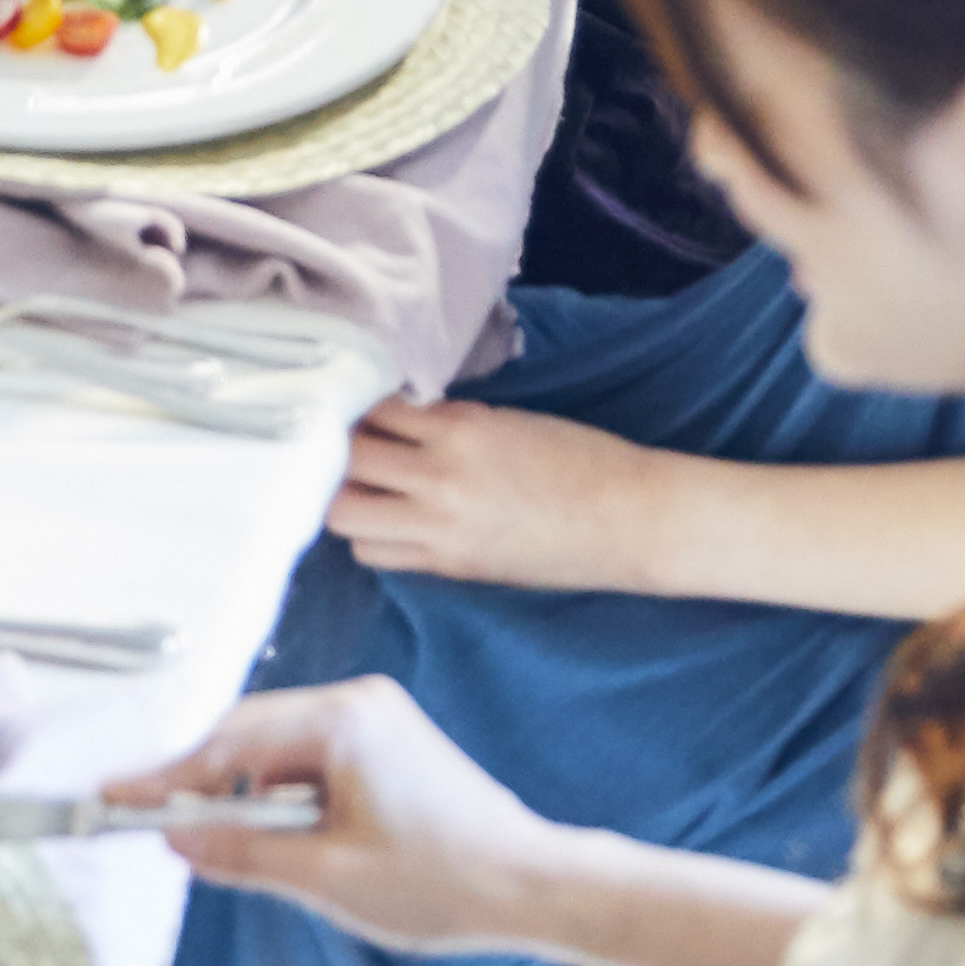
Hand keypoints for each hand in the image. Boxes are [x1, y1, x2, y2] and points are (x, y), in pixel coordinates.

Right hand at [104, 676, 570, 962]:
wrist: (532, 886)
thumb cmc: (441, 882)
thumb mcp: (326, 878)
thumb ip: (243, 853)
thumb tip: (177, 840)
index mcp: (343, 721)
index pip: (229, 740)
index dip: (168, 775)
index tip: (117, 795)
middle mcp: (358, 701)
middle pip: (250, 732)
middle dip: (201, 781)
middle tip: (149, 821)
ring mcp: (377, 717)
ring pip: (279, 747)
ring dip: (246, 792)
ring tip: (221, 843)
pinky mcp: (389, 742)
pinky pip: (312, 757)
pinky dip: (283, 793)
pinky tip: (278, 836)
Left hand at [327, 397, 664, 592]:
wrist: (627, 520)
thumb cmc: (580, 458)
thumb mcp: (507, 421)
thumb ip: (449, 420)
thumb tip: (399, 419)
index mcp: (460, 429)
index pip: (375, 409)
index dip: (359, 403)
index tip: (354, 399)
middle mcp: (439, 478)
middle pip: (345, 461)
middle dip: (336, 446)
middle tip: (344, 440)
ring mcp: (439, 529)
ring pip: (346, 516)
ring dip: (345, 494)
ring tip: (360, 483)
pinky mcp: (448, 566)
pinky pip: (379, 553)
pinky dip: (371, 535)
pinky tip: (387, 518)